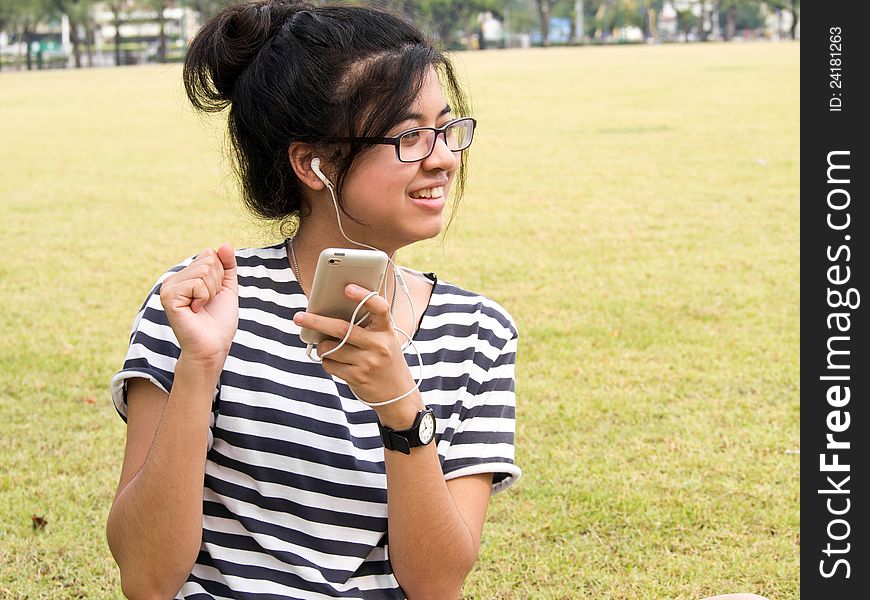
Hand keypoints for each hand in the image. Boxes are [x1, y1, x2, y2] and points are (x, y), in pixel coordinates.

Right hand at [159, 244, 238, 371]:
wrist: (213, 347)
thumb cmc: (219, 322)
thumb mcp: (227, 288)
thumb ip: (227, 266)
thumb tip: (224, 244)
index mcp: (185, 276)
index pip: (210, 254)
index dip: (221, 275)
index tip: (213, 295)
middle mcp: (173, 279)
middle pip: (208, 260)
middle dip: (217, 283)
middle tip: (208, 303)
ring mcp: (168, 287)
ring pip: (204, 270)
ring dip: (211, 291)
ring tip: (201, 308)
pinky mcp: (168, 296)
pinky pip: (197, 283)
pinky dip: (204, 297)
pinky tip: (195, 311)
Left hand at [293, 284, 419, 410]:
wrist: (397, 394)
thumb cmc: (385, 360)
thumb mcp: (385, 340)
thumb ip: (366, 327)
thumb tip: (330, 314)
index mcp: (386, 330)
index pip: (378, 308)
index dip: (363, 296)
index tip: (347, 287)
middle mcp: (379, 345)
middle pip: (342, 329)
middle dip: (316, 321)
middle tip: (299, 317)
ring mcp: (368, 362)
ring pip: (330, 348)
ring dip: (322, 347)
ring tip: (327, 347)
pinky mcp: (357, 377)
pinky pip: (330, 364)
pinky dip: (327, 361)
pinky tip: (336, 362)